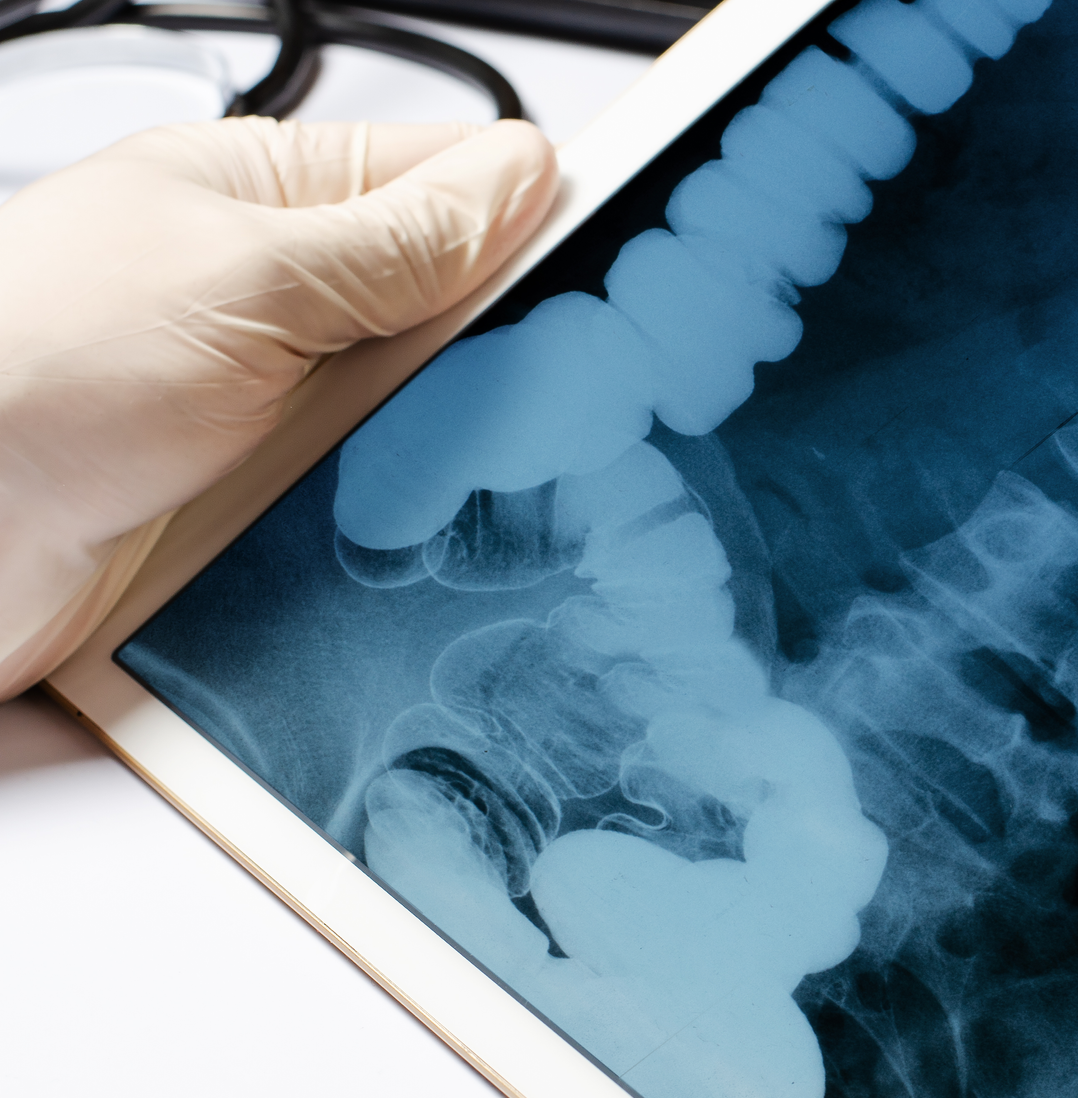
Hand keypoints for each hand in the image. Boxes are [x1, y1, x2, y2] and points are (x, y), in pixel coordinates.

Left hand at [0, 117, 558, 698]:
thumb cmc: (17, 372)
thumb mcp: (245, 278)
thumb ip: (397, 238)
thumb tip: (524, 176)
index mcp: (270, 198)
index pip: (454, 180)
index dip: (539, 220)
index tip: (615, 273)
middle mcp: (279, 297)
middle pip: (458, 315)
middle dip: (498, 357)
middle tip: (527, 390)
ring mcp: (276, 404)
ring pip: (429, 422)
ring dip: (441, 453)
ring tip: (433, 468)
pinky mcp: (265, 503)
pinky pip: (379, 509)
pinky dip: (400, 528)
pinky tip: (405, 538)